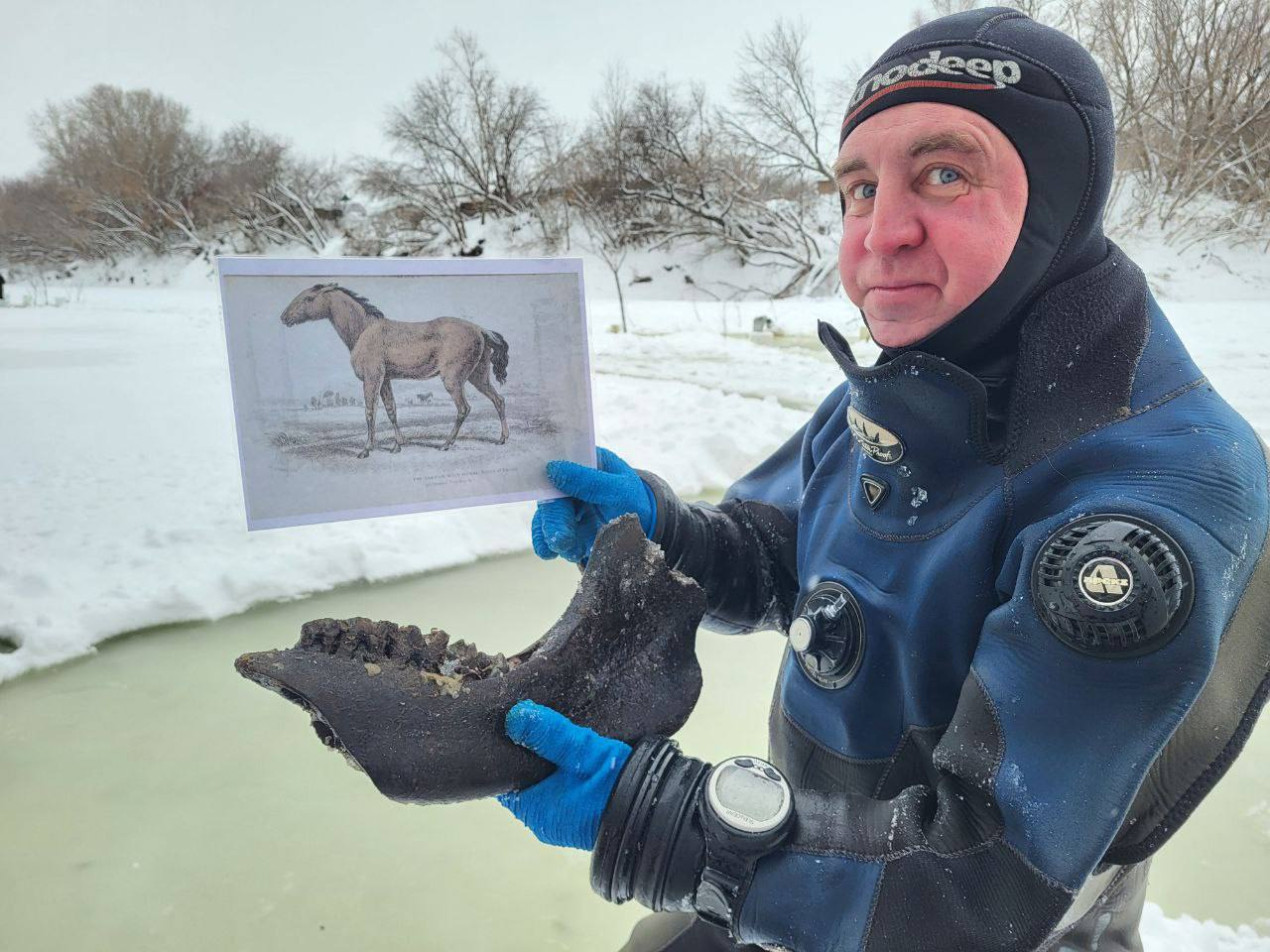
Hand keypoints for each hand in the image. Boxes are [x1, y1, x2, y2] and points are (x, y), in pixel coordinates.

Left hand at [497, 700, 631, 850]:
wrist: (655, 813)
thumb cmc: (616, 787)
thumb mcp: (582, 752)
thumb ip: (551, 735)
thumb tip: (516, 717)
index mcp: (534, 809)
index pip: (506, 777)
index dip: (508, 750)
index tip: (513, 724)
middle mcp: (544, 818)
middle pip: (524, 778)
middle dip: (530, 752)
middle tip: (536, 720)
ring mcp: (562, 819)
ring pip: (544, 782)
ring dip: (550, 760)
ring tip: (555, 730)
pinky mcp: (580, 815)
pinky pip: (562, 787)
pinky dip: (564, 770)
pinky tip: (574, 750)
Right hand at [531, 446, 657, 563]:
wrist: (645, 527)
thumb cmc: (635, 501)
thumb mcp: (621, 490)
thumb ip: (591, 481)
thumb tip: (553, 468)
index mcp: (586, 462)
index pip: (558, 465)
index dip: (547, 480)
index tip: (548, 498)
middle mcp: (570, 481)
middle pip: (551, 497)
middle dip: (554, 521)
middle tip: (562, 540)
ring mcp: (566, 504)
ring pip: (547, 517)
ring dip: (552, 536)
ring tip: (571, 552)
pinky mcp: (565, 525)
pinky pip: (548, 533)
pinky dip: (547, 544)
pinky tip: (551, 553)